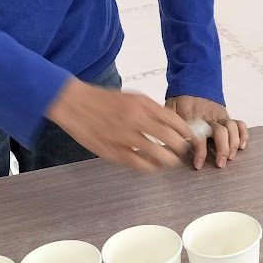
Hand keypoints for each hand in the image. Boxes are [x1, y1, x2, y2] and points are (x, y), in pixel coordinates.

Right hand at [46, 78, 193, 171]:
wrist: (74, 103)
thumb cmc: (101, 100)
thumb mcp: (130, 96)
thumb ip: (149, 109)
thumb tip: (168, 122)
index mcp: (141, 104)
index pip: (173, 120)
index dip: (184, 131)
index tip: (188, 136)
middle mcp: (136, 120)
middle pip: (170, 138)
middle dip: (180, 147)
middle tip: (181, 151)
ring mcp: (125, 137)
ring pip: (157, 154)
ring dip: (168, 160)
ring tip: (169, 161)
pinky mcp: (114, 151)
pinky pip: (139, 164)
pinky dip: (150, 166)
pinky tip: (152, 165)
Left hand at [166, 95, 248, 169]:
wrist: (191, 81)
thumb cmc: (180, 99)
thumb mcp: (169, 110)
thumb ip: (169, 126)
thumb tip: (166, 145)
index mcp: (193, 117)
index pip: (199, 137)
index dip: (200, 153)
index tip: (198, 165)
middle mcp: (208, 117)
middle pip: (220, 132)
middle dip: (222, 150)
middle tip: (220, 164)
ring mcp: (219, 115)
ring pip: (231, 128)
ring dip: (233, 143)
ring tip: (230, 157)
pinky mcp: (226, 115)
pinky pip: (239, 123)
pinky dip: (243, 134)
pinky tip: (242, 146)